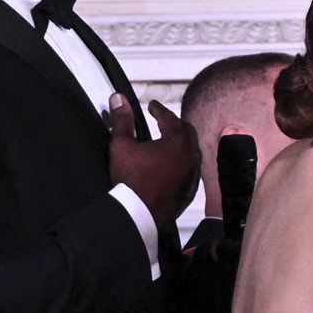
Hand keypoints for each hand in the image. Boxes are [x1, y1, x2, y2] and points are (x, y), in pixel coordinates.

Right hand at [106, 98, 198, 233]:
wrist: (140, 213)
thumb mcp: (122, 145)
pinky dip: (183, 159)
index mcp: (176, 142)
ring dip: (181, 141)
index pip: (170, 118)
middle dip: (175, 123)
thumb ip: (122, 120)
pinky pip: (191, 168)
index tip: (152, 105)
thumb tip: (119, 99)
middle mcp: (191, 156)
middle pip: (187, 132)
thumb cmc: (131, 179)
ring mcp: (193, 173)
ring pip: (192, 150)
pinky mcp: (191, 188)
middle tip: (163, 119)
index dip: (159, 109)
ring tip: (168, 139)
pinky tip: (173, 163)